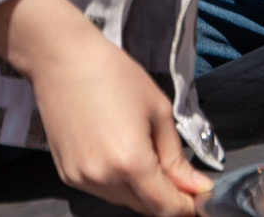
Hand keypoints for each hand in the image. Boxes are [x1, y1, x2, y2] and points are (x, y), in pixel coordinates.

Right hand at [0, 0, 208, 215]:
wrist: (63, 61)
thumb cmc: (115, 76)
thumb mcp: (159, 111)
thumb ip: (176, 157)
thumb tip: (197, 187)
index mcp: (131, 162)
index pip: (165, 207)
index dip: (186, 207)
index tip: (200, 197)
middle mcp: (103, 179)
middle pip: (144, 208)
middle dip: (167, 198)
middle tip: (183, 178)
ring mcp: (81, 179)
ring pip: (123, 201)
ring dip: (142, 191)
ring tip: (152, 158)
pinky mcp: (67, 175)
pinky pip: (102, 190)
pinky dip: (119, 183)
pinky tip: (124, 156)